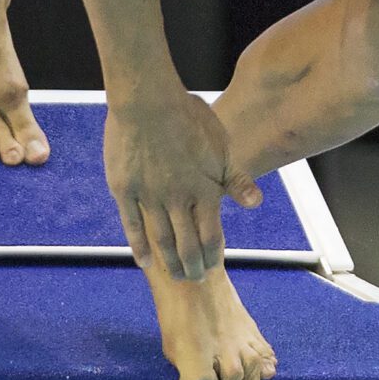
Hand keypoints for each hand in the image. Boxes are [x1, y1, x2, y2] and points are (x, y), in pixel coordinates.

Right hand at [105, 89, 263, 281]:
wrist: (147, 98)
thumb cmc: (188, 116)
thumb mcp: (220, 145)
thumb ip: (235, 178)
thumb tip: (255, 203)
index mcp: (203, 189)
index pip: (211, 235)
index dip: (212, 254)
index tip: (213, 266)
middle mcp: (178, 199)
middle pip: (186, 245)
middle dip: (192, 266)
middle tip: (194, 280)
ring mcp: (149, 196)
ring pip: (161, 240)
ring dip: (169, 262)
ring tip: (174, 277)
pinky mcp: (124, 189)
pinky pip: (132, 224)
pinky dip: (138, 245)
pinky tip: (143, 262)